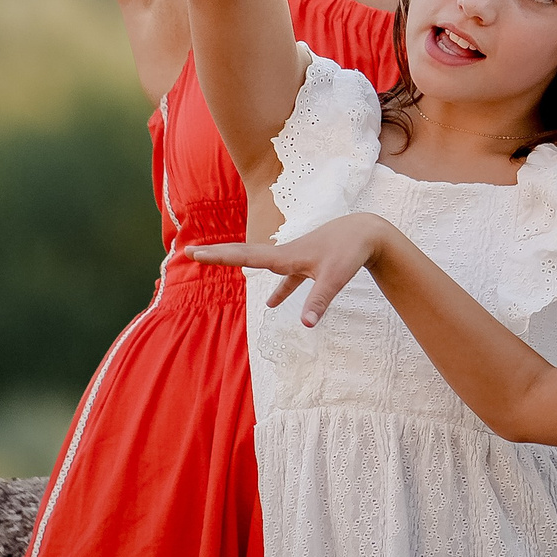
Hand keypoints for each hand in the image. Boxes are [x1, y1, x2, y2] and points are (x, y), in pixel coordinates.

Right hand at [184, 214, 396, 326]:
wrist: (366, 232)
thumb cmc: (350, 251)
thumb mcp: (335, 277)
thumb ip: (319, 300)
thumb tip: (306, 325)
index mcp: (285, 255)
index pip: (245, 256)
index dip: (218, 256)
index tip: (194, 252)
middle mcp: (285, 254)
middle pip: (244, 255)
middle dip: (217, 255)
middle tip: (189, 252)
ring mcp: (296, 258)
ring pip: (262, 263)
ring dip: (240, 264)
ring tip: (219, 264)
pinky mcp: (308, 264)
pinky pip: (286, 277)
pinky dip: (278, 289)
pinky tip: (274, 305)